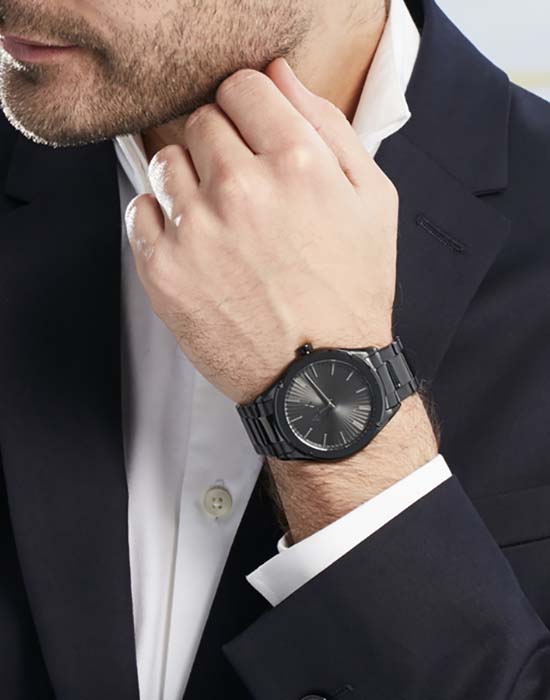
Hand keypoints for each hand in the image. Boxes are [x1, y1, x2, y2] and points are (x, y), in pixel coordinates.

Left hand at [125, 57, 397, 403]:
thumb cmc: (350, 293)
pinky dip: (162, 219)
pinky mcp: (165, 270)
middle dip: (223, 145)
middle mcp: (242, 190)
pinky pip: (141, 210)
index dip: (250, 107)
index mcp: (298, 164)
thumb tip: (280, 76)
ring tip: (221, 222)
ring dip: (190, 179)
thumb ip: (328, 125)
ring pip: (168, 161)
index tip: (254, 133)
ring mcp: (197, 231)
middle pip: (203, 121)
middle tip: (246, 189)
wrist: (321, 378)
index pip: (242, 86)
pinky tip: (196, 245)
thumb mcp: (374, 201)